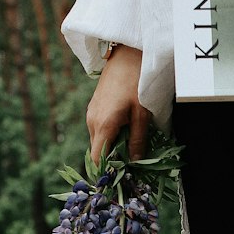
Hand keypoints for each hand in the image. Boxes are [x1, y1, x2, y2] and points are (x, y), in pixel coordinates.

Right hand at [86, 45, 149, 162]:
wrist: (127, 55)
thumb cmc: (137, 82)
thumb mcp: (142, 114)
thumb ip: (138, 139)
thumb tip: (135, 162)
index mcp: (102, 125)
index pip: (97, 159)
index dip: (107, 172)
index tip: (121, 178)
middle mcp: (92, 121)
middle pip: (98, 151)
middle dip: (113, 160)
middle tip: (132, 165)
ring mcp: (91, 113)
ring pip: (99, 140)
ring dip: (112, 147)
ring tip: (131, 149)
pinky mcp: (94, 107)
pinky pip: (99, 129)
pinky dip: (110, 136)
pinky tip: (126, 133)